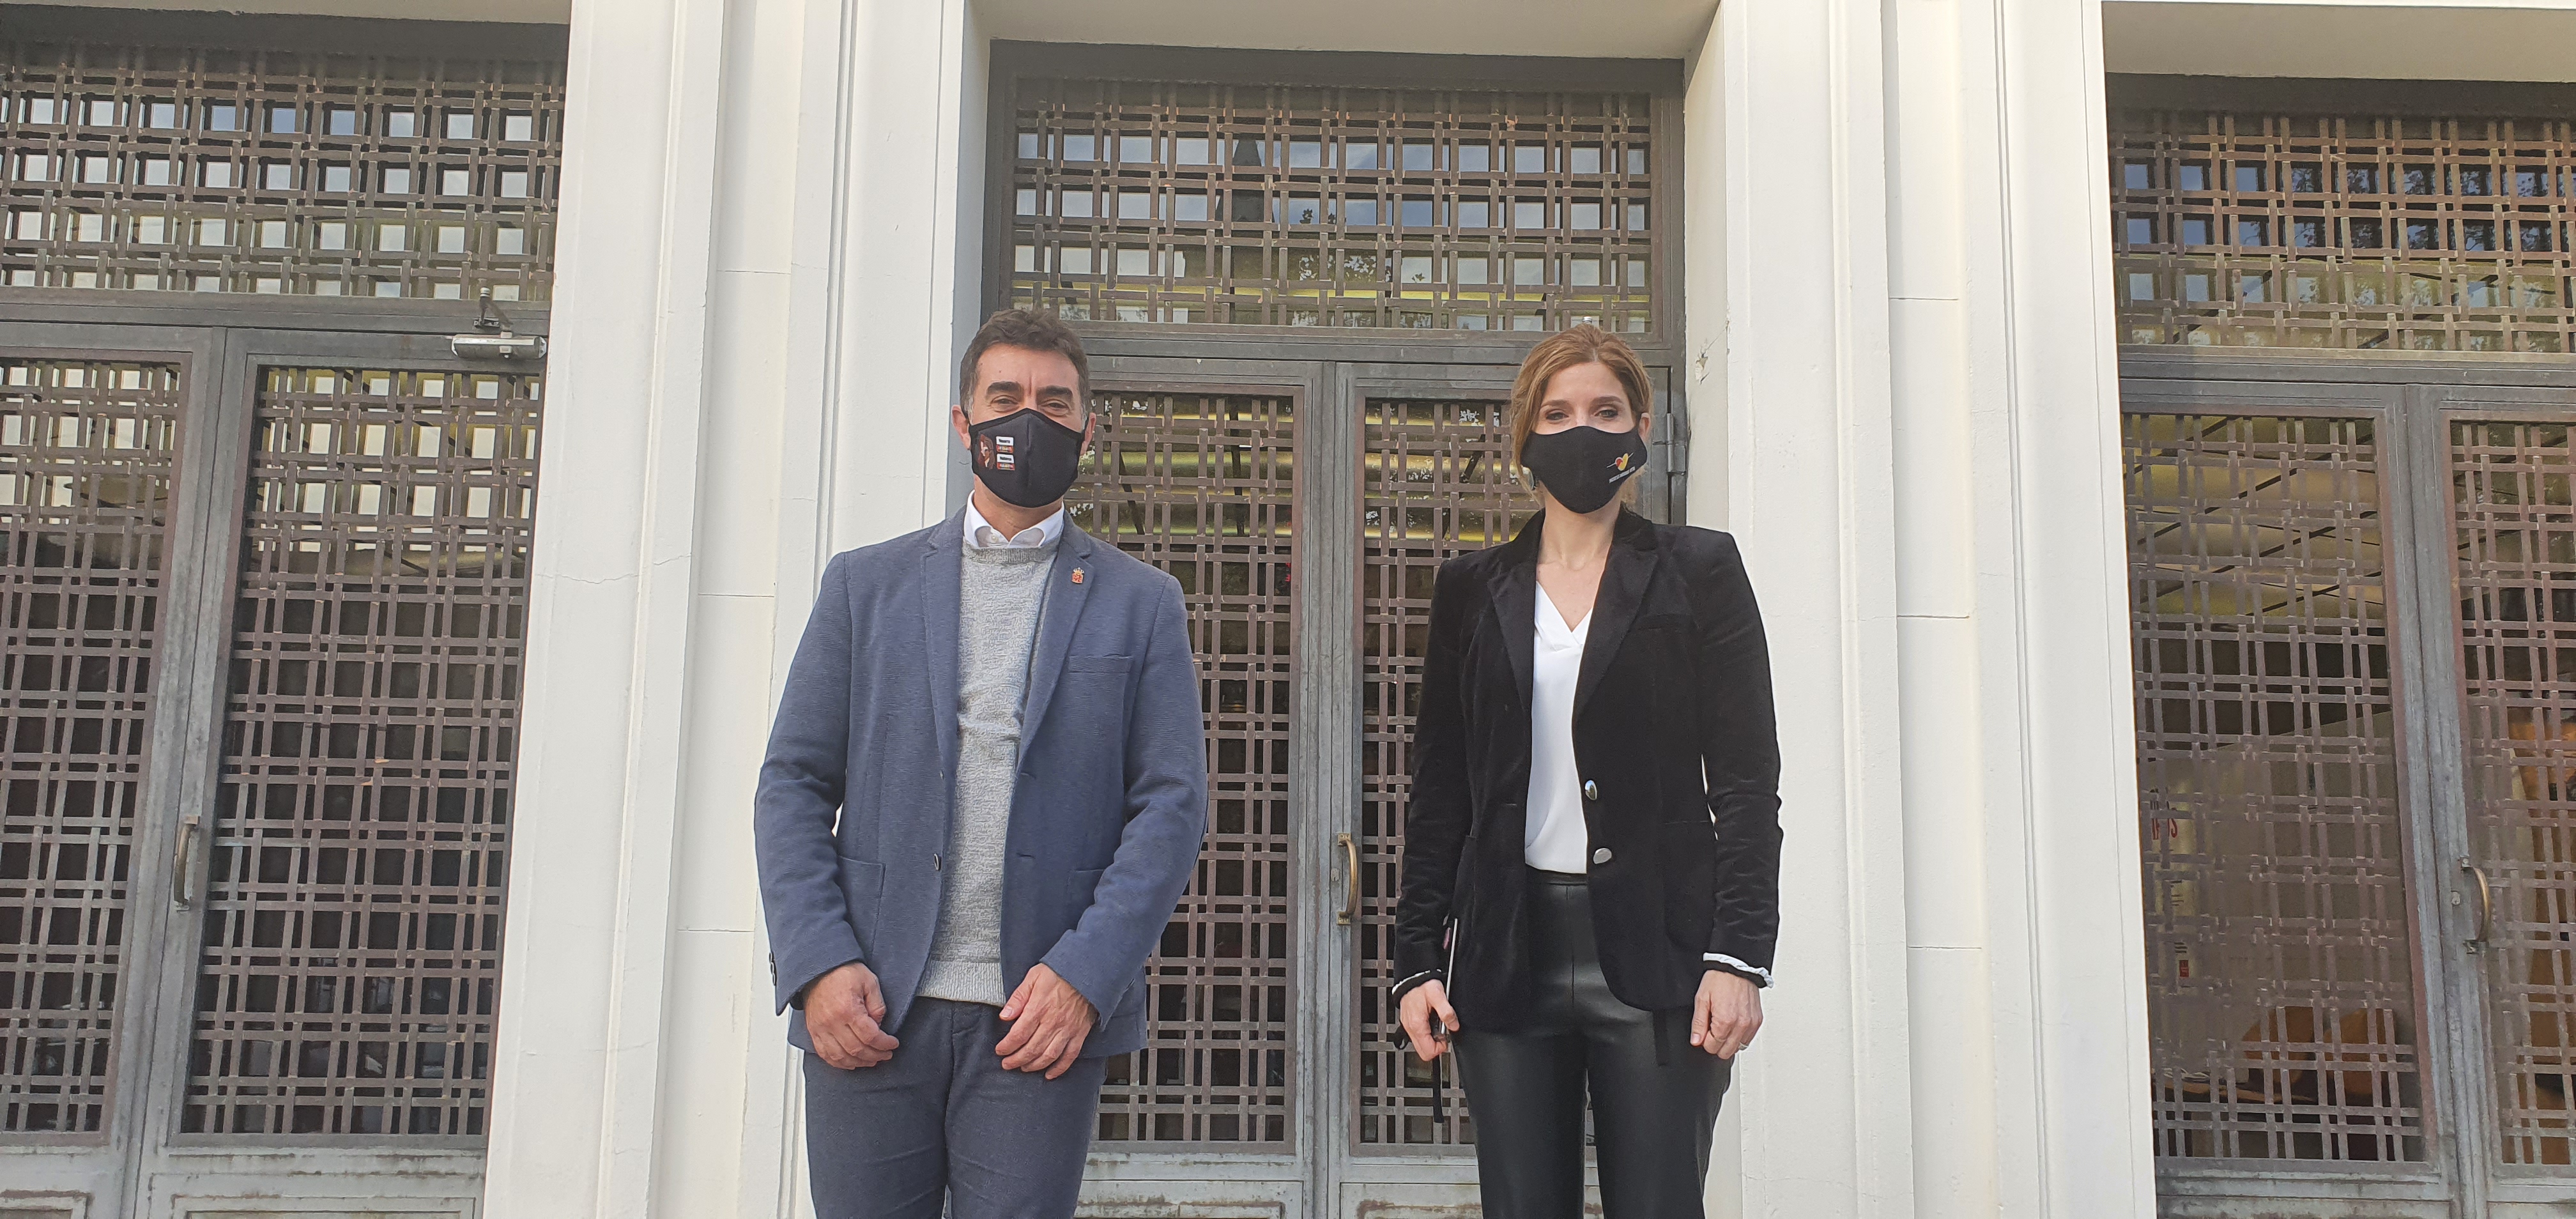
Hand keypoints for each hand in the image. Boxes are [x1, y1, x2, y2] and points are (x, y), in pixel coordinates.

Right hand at [807, 962, 899, 1069]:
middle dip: (876, 1055)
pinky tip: (850, 1062)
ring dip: (859, 1062)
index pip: (870, 1036)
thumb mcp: (869, 982)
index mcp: (848, 1009)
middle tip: (886, 1054)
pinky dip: (839, 1062)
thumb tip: (879, 1025)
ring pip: (841, 1056)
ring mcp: (821, 1028)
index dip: (885, 1044)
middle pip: (857, 1050)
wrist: (819, 968)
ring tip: (872, 1060)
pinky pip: (824, 1054)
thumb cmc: (843, 972)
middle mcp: (832, 1022)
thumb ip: (877, 1005)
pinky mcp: (814, 1031)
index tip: (893, 1044)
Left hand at [996, 964, 1096, 1078]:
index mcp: (1039, 1008)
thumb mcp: (1033, 977)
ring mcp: (1067, 1030)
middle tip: (1007, 1064)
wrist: (1087, 971)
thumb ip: (1018, 998)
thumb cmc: (1060, 972)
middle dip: (1016, 1060)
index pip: (1018, 1035)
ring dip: (1033, 1066)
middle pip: (1031, 1050)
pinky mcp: (1079, 1034)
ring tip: (1023, 1068)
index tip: (1000, 1050)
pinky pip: (1069, 1056)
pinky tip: (1049, 1074)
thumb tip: (1004, 1015)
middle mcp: (1053, 1023)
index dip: (1007, 1046)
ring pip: (1048, 1056)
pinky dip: (1059, 1068)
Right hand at [1398, 980, 1459, 1061]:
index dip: (1440, 1048)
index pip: (1428, 1052)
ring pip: (1420, 1045)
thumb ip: (1447, 1012)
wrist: (1411, 977)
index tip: (1446, 1038)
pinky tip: (1430, 1021)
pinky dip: (1426, 1033)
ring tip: (1436, 1025)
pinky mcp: (1409, 1023)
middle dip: (1435, 1046)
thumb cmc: (1422, 986)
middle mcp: (1410, 1028)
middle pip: (1423, 1052)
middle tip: (1442, 1033)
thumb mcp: (1438, 996)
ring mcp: (1408, 1026)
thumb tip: (1454, 1026)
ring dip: (1431, 1039)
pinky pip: (1418, 1036)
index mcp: (1417, 1025)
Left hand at [1692, 969, 1761, 1058]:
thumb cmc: (1719, 979)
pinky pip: (1748, 1039)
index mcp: (1725, 1021)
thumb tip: (1696, 1041)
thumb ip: (1698, 1024)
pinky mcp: (1758, 1021)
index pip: (1712, 1047)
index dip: (1705, 1041)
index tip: (1704, 1032)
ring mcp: (1751, 1024)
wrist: (1736, 967)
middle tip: (1712, 1029)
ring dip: (1729, 1041)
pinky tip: (1733, 1025)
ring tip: (1723, 1025)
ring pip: (1738, 1048)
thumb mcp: (1701, 999)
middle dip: (1716, 1044)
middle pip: (1726, 1052)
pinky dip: (1739, 1036)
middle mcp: (1741, 1025)